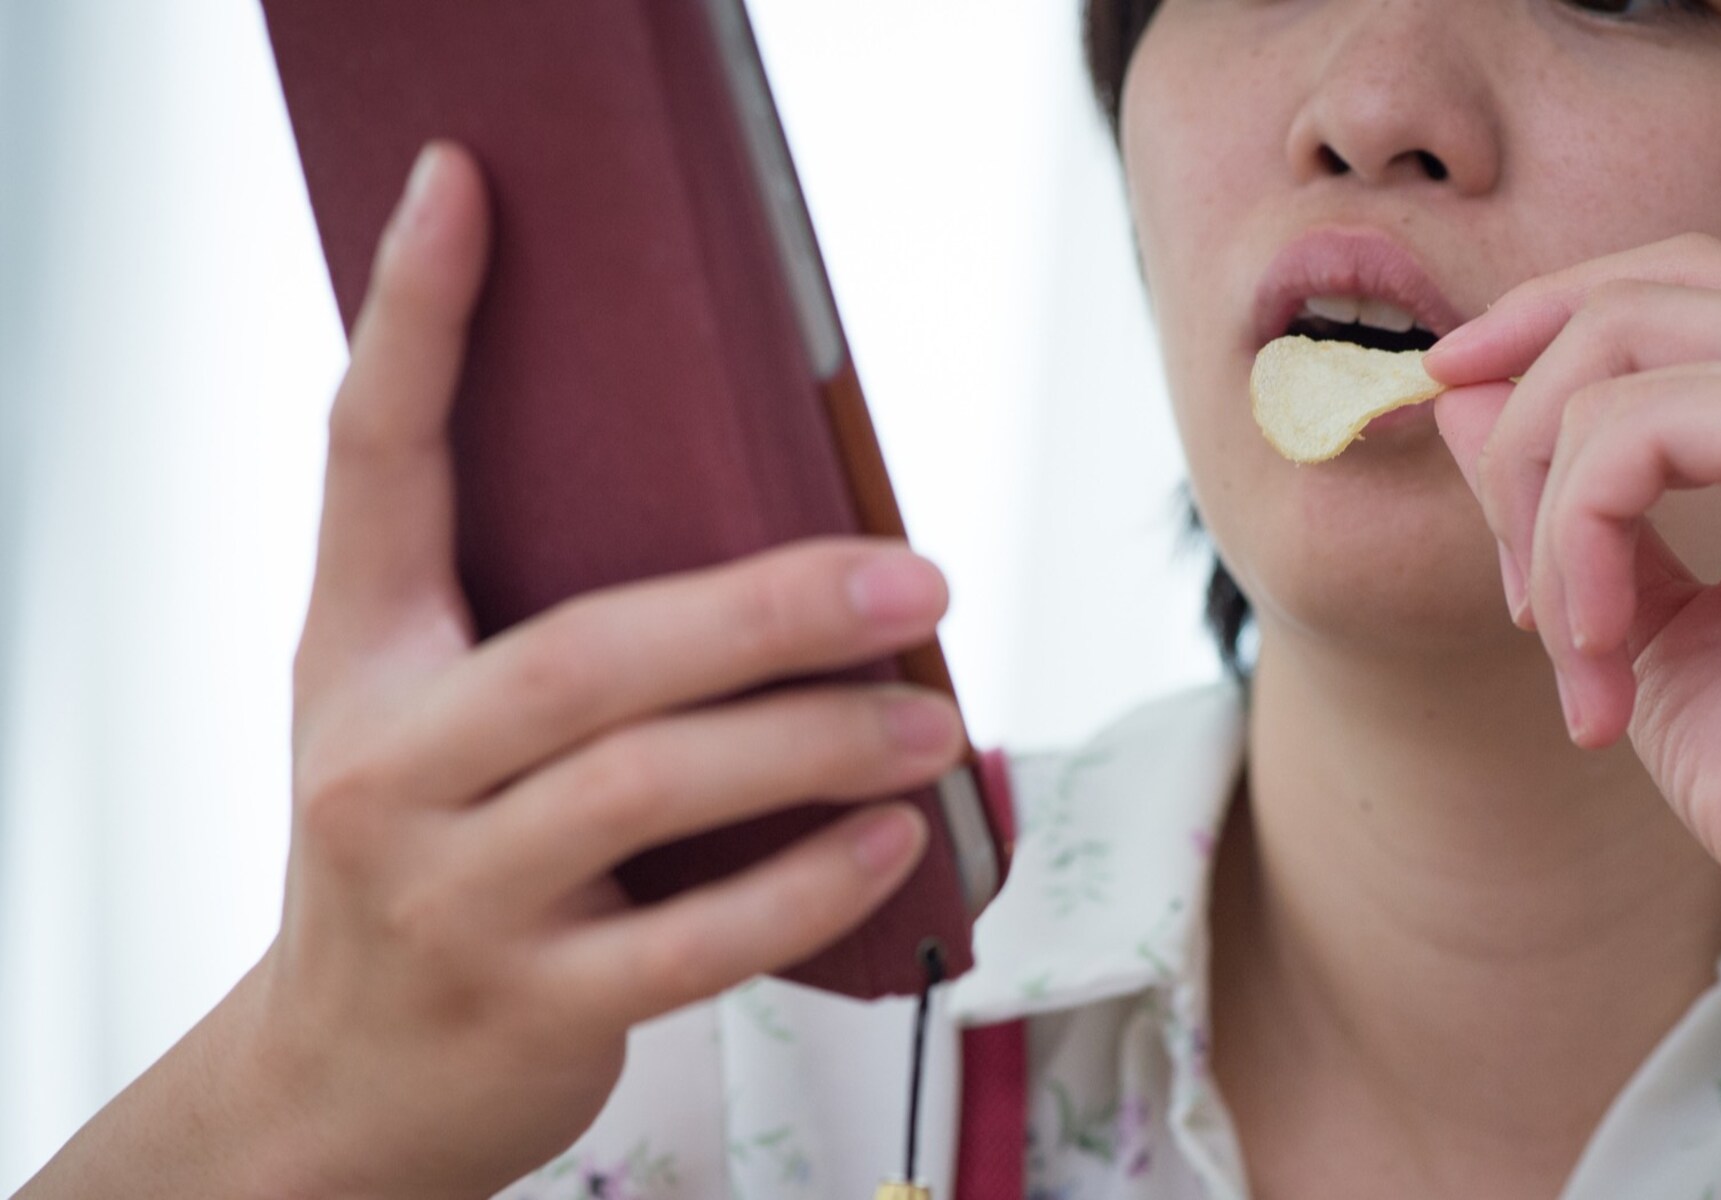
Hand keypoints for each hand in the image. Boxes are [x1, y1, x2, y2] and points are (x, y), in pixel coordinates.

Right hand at [20, 143, 963, 1199]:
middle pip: (585, 653)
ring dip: (816, 742)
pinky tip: (893, 841)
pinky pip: (690, 941)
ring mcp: (446, 895)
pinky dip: (804, 885)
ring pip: (646, 789)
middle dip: (765, 608)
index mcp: (353, 656)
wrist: (337, 1085)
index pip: (373, 460)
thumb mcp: (425, 723)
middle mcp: (379, 764)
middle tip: (911, 574)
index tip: (467, 188)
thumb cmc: (424, 857)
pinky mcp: (525, 1006)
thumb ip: (540, 627)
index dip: (415, 320)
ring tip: (932, 714)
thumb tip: (772, 538)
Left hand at [1423, 234, 1720, 990]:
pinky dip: (1575, 534)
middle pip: (1647, 286)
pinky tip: (1599, 650)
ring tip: (1568, 645)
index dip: (1546, 322)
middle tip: (1504, 578)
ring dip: (1543, 502)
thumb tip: (1457, 382)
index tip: (1447, 398)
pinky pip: (1636, 426)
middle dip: (1522, 405)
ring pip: (1622, 349)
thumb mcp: (1631, 597)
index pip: (1680, 286)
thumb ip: (1559, 479)